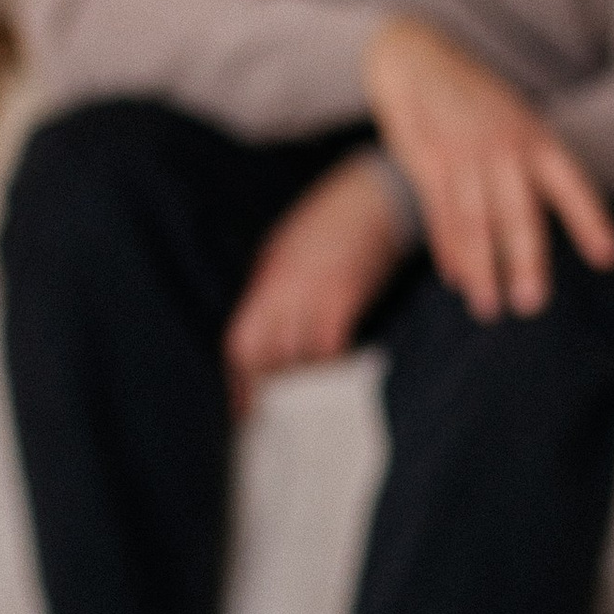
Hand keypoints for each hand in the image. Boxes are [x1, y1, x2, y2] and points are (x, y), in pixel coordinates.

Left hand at [223, 150, 410, 411]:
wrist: (373, 197)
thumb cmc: (332, 220)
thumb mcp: (286, 250)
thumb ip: (274, 288)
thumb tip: (266, 329)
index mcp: (266, 279)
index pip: (240, 341)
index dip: (240, 380)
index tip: (245, 409)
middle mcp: (283, 288)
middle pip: (263, 354)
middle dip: (270, 389)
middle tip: (279, 416)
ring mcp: (313, 292)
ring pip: (298, 356)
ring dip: (304, 383)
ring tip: (311, 407)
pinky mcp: (346, 295)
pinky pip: (332, 345)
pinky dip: (334, 366)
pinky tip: (341, 378)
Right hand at [364, 13, 613, 322]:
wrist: (418, 61)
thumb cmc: (480, 104)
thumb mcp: (519, 122)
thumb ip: (536, 169)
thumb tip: (558, 224)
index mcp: (536, 139)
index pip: (571, 184)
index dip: (590, 220)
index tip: (609, 258)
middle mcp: (504, 148)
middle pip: (517, 213)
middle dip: (526, 261)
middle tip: (532, 305)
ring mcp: (464, 154)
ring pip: (474, 222)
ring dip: (482, 269)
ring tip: (488, 308)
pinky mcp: (426, 161)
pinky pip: (440, 214)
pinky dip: (449, 249)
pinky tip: (457, 279)